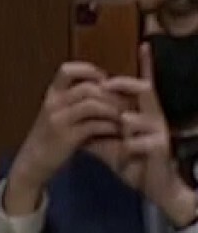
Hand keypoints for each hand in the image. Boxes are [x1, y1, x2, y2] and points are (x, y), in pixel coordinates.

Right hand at [6, 62, 125, 213]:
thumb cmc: (51, 136)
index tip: (105, 81)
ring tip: (125, 118)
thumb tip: (106, 89)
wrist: (33, 162)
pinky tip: (117, 132)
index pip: (68, 70)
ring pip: (93, 104)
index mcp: (52, 95)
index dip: (89, 71)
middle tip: (126, 104)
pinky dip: (109, 127)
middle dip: (111, 94)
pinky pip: (94, 126)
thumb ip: (75, 100)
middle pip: (88, 87)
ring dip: (113, 110)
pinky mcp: (66, 138)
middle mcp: (53, 103)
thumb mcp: (58, 113)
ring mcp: (59, 120)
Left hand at [104, 44, 197, 227]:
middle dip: (124, 84)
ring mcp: (159, 133)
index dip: (146, 65)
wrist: (154, 188)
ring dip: (126, 119)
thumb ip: (93, 128)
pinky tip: (125, 153)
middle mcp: (153, 118)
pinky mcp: (160, 151)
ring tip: (119, 123)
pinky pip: (142, 143)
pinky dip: (130, 147)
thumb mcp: (109, 142)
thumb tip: (71, 117)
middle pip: (144, 90)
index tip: (144, 44)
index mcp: (142, 112)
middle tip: (106, 84)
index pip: (143, 84)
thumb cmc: (132, 161)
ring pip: (142, 116)